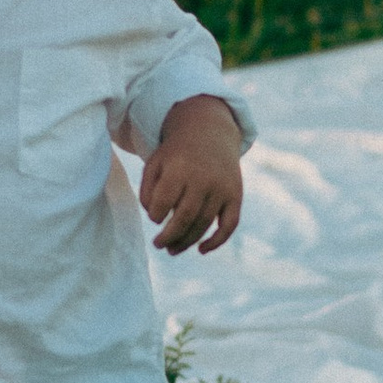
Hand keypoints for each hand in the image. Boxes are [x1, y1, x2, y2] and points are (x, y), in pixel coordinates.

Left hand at [138, 96, 243, 255]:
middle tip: (158, 245)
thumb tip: (154, 218)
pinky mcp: (235, 196)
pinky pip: (229, 225)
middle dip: (168, 237)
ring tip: (172, 250)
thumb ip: (147, 189)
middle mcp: (203, 179)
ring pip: (203, 224)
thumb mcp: (155, 162)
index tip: (154, 217)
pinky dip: (217, 241)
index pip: (164, 202)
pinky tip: (202, 250)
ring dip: (186, 242)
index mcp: (179, 168)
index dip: (155, 215)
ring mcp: (221, 188)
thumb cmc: (176, 154)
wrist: (210, 132)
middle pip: (184, 218)